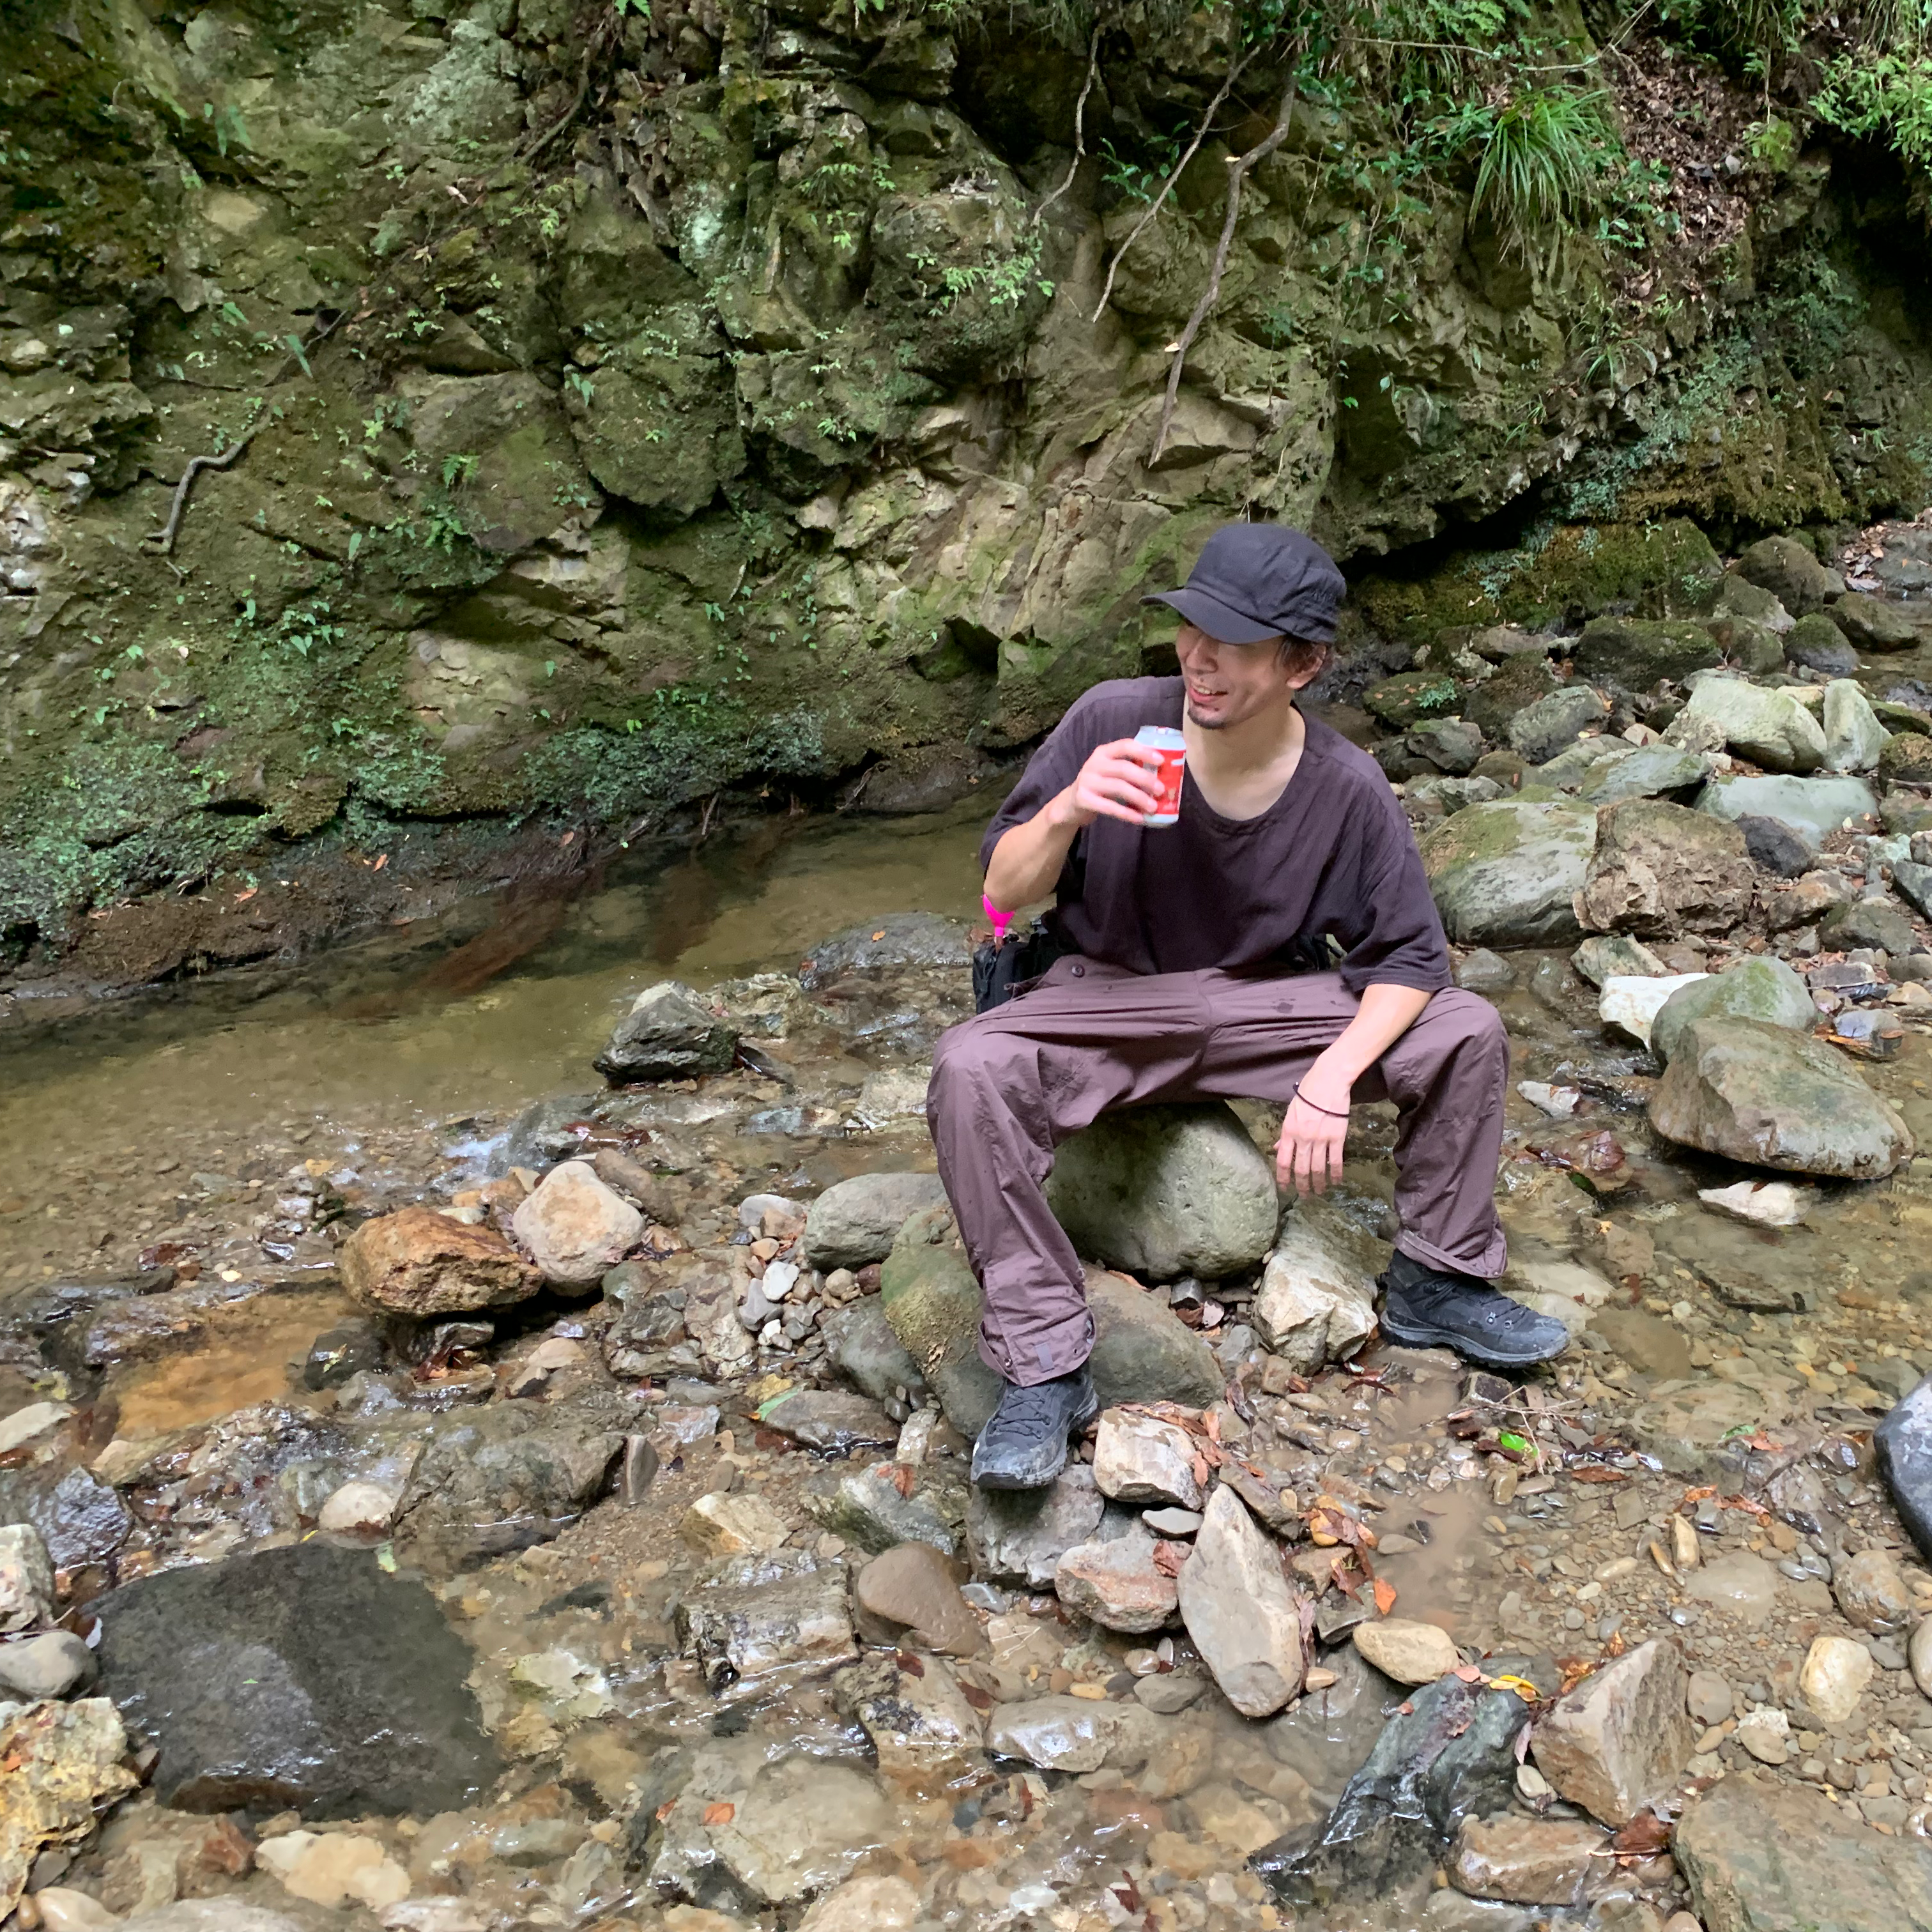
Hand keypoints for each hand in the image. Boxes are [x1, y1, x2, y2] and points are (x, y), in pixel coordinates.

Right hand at [1055, 738, 1166, 829]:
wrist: (1071, 803)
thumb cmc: (1099, 784)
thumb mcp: (1110, 771)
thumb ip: (1130, 769)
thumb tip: (1163, 777)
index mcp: (1104, 752)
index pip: (1125, 746)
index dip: (1144, 752)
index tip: (1161, 761)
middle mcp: (1094, 764)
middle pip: (1124, 768)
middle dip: (1145, 779)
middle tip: (1161, 790)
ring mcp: (1087, 781)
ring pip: (1118, 787)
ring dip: (1139, 797)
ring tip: (1153, 807)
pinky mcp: (1083, 799)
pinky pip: (1109, 807)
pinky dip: (1126, 813)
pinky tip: (1139, 818)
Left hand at [1276, 1057, 1353, 1194]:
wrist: (1329, 1081)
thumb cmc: (1308, 1092)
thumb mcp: (1291, 1111)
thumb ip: (1286, 1133)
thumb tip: (1278, 1147)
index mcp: (1288, 1130)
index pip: (1282, 1160)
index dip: (1283, 1177)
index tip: (1284, 1188)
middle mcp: (1302, 1138)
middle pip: (1300, 1168)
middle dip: (1301, 1185)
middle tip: (1304, 1196)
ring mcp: (1320, 1139)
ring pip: (1317, 1168)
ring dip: (1318, 1183)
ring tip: (1320, 1192)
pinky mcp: (1337, 1138)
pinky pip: (1335, 1161)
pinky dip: (1335, 1174)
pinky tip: (1336, 1182)